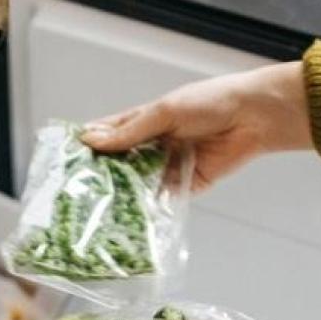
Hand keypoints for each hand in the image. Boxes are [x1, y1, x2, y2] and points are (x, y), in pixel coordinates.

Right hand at [81, 60, 311, 191]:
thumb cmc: (211, 102)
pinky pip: (165, 199)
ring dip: (124, 194)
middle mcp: (155, 144)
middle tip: (77, 191)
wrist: (255, 117)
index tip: (65, 159)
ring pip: (140, 184)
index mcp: (147, 120)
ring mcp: (170, 166)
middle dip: (103, 176)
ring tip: (98, 208)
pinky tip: (131, 217)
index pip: (110, 133)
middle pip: (122, 163)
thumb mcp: (164, 112)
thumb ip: (130, 131)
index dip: (90, 145)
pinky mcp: (188, 185)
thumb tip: (92, 140)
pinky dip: (150, 207)